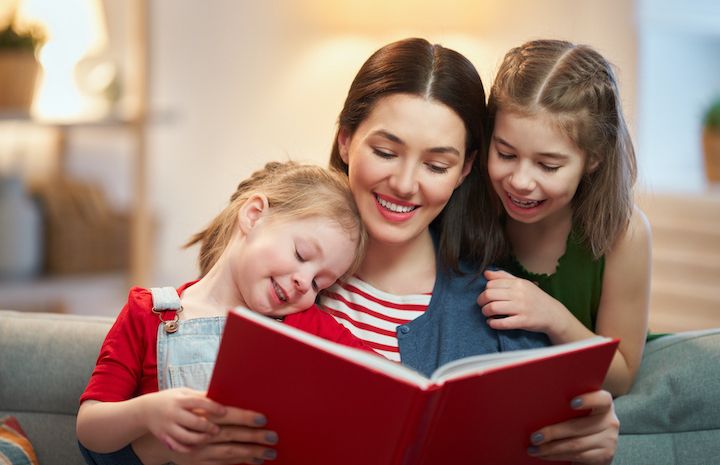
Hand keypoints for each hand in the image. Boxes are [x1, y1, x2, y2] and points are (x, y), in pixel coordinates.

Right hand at [133, 405, 278, 464]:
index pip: (223, 413)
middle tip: (273, 436)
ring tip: (267, 452)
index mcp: (195, 407)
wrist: (147, 417)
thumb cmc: (174, 400)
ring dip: (247, 453)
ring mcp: (193, 446)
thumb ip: (209, 396)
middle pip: (228, 433)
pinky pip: (216, 463)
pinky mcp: (192, 458)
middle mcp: (194, 428)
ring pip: (224, 452)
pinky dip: (235, 463)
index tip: (261, 418)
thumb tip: (233, 387)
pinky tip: (251, 460)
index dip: (242, 416)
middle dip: (252, 436)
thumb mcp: (188, 393)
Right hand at [141, 388, 224, 451]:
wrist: (146, 410)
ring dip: (200, 439)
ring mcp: (168, 427)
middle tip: (218, 429)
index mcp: (180, 399)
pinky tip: (196, 446)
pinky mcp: (164, 437)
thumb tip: (221, 395)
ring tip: (209, 437)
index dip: (213, 407)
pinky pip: (177, 446)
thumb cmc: (170, 399)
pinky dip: (187, 448)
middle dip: (208, 427)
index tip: (224, 412)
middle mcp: (173, 413)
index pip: (198, 402)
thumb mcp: (183, 392)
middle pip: (194, 422)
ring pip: (186, 437)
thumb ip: (199, 395)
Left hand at [477, 269, 570, 337]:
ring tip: (487, 314)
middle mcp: (519, 294)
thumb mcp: (522, 283)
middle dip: (481, 301)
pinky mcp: (523, 321)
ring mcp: (521, 308)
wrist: (553, 314)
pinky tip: (491, 323)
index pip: (491, 284)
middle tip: (482, 305)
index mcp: (518, 283)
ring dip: (485, 312)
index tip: (486, 296)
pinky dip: (493, 323)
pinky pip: (502, 323)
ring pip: (493, 308)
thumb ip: (504, 277)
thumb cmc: (534, 298)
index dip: (484, 290)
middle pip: (489, 295)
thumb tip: (486, 273)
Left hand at [526, 390, 618, 464]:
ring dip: (551, 448)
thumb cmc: (581, 421)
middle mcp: (610, 421)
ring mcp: (609, 440)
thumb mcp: (579, 412)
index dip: (588, 400)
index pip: (602, 399)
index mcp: (604, 404)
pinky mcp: (605, 456)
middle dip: (553, 433)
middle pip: (579, 426)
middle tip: (535, 437)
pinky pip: (578, 456)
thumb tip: (538, 405)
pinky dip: (557, 456)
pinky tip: (545, 455)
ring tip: (534, 449)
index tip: (571, 403)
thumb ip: (568, 407)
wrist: (598, 445)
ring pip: (576, 444)